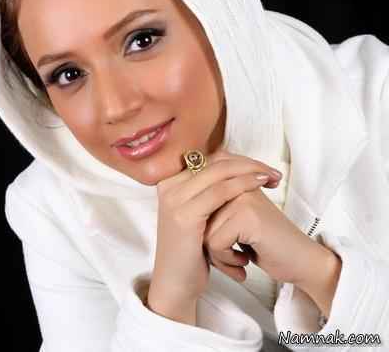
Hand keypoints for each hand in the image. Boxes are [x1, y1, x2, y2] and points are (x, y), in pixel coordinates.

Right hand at [148, 148, 281, 323]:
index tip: (261, 166)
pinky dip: (243, 184)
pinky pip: (220, 191)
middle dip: (248, 162)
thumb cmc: (192, 250)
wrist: (175, 282)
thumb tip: (236, 170)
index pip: (209, 157)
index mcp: (171, 181)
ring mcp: (175, 199)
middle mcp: (169, 185)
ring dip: (250, 170)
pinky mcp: (185, 215)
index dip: (238, 159)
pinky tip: (259, 185)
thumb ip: (207, 192)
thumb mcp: (196, 214)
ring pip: (219, 171)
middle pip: (215, 160)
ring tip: (272, 177)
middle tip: (272, 171)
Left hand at [203, 149, 341, 316]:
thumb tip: (184, 204)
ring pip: (204, 230)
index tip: (220, 238)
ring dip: (218, 253)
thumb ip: (215, 205)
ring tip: (238, 257)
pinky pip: (216, 243)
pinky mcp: (248, 217)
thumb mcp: (236, 218)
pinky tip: (244, 261)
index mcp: (235, 178)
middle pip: (199, 214)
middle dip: (208, 240)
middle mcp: (238, 183)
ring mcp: (243, 197)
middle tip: (229, 252)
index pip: (202, 191)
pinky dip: (226, 260)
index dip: (204, 220)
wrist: (299, 262)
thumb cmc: (265, 243)